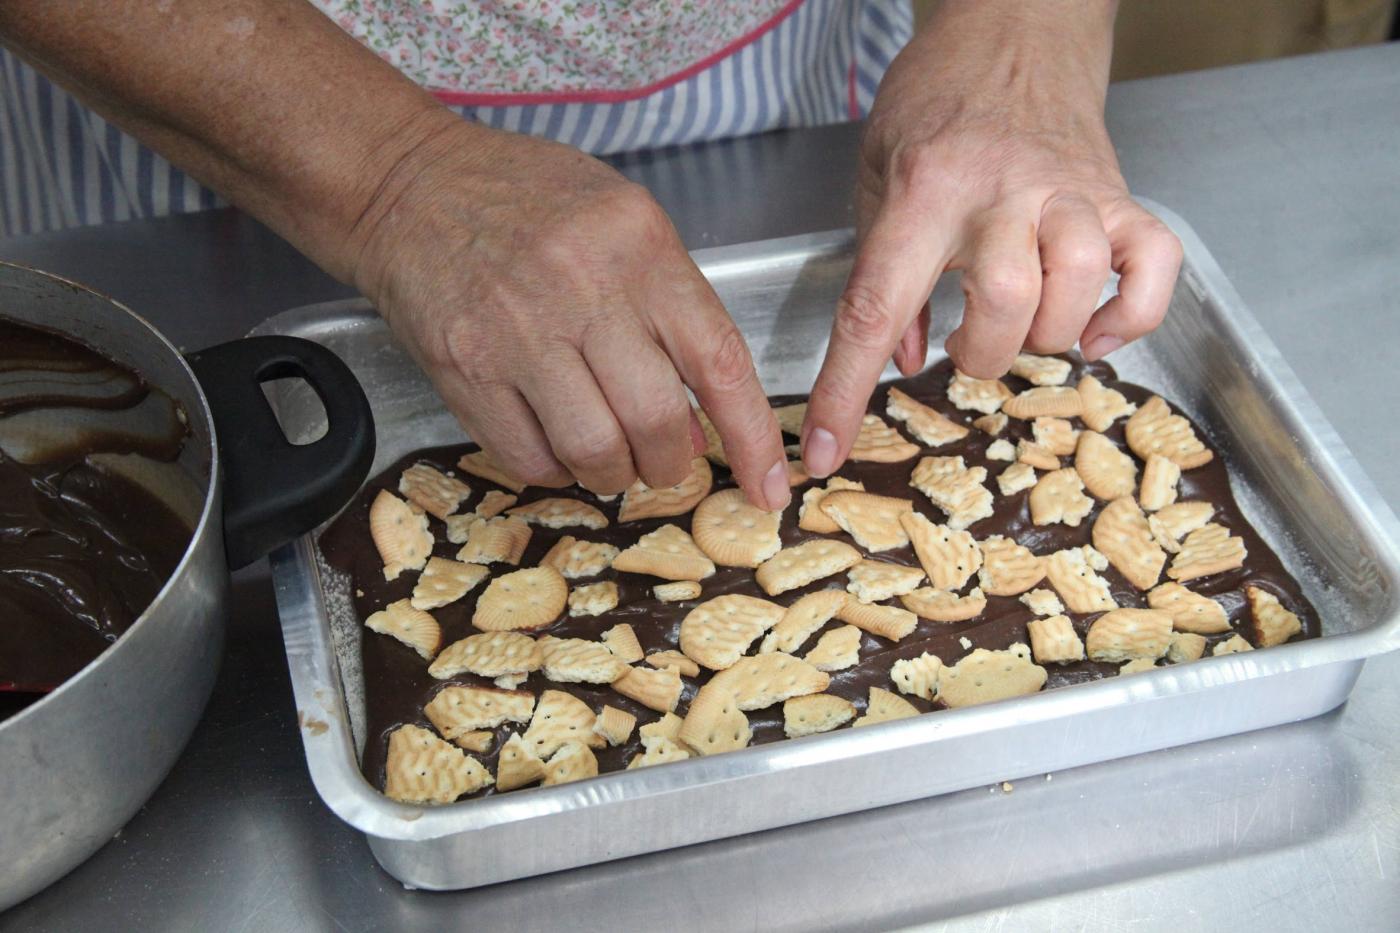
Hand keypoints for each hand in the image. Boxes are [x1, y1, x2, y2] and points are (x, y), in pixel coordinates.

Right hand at [351, 119, 788, 507]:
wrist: (409, 184)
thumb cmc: (528, 200)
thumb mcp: (622, 220)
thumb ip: (669, 311)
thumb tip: (697, 425)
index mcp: (638, 248)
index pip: (718, 361)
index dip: (751, 437)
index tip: (770, 487)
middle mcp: (581, 290)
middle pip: (655, 421)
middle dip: (668, 463)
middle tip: (661, 459)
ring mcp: (517, 334)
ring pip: (594, 450)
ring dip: (612, 472)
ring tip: (607, 451)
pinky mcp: (464, 369)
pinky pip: (528, 458)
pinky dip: (553, 468)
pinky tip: (553, 441)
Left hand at [802, 0, 1181, 477]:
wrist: (1014, 28)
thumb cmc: (935, 107)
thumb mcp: (877, 178)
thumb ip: (881, 271)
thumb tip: (900, 360)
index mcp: (923, 191)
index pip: (875, 307)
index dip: (846, 389)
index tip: (824, 449)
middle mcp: (1001, 191)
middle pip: (1004, 303)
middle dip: (981, 354)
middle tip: (968, 343)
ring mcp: (1069, 192)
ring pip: (1077, 285)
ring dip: (1047, 335)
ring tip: (1026, 326)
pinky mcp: (1121, 194)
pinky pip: (1154, 266)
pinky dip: (1133, 315)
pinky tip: (1098, 328)